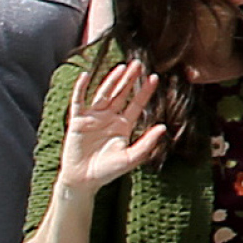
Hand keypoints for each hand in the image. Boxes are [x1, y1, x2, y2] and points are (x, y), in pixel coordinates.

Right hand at [60, 60, 178, 190]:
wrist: (84, 180)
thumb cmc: (108, 170)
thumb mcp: (131, 157)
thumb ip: (147, 143)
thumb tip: (163, 127)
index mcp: (124, 125)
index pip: (136, 104)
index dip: (145, 91)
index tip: (155, 77)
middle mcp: (109, 118)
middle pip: (121, 94)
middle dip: (130, 79)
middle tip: (138, 63)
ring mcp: (93, 117)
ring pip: (104, 94)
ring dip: (111, 80)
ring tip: (121, 67)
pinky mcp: (78, 121)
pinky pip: (79, 101)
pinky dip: (80, 89)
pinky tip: (85, 76)